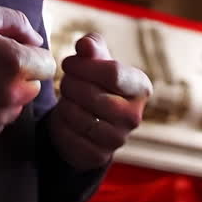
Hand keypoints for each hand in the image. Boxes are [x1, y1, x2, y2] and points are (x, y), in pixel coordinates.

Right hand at [0, 2, 55, 144]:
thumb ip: (17, 22)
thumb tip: (36, 41)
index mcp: (14, 63)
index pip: (48, 64)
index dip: (33, 55)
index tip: (13, 51)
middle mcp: (11, 94)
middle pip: (35, 87)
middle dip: (21, 76)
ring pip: (17, 107)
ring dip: (6, 95)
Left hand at [47, 32, 151, 170]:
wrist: (86, 116)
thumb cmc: (93, 80)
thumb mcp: (94, 58)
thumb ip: (91, 46)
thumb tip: (85, 45)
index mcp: (140, 87)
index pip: (113, 73)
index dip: (83, 66)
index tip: (67, 63)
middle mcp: (135, 116)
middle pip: (93, 96)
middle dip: (70, 84)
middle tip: (65, 81)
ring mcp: (119, 139)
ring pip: (80, 117)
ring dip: (65, 104)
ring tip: (66, 97)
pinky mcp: (99, 156)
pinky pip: (71, 138)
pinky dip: (62, 125)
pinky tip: (66, 117)